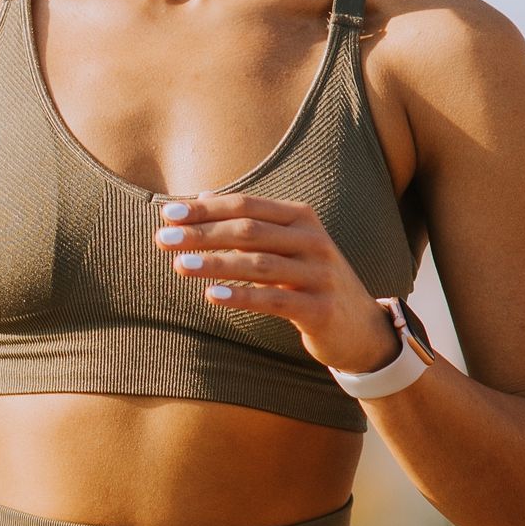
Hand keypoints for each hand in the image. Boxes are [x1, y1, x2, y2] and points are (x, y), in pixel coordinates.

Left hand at [153, 192, 398, 372]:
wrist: (361, 328)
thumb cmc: (310, 281)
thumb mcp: (284, 246)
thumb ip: (247, 223)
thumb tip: (199, 197)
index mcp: (301, 218)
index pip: (246, 205)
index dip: (205, 208)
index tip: (167, 214)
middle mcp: (313, 240)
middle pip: (249, 231)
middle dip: (202, 233)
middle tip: (163, 240)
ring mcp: (319, 274)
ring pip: (259, 264)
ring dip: (216, 263)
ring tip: (179, 266)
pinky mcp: (320, 308)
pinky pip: (274, 300)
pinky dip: (241, 296)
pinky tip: (211, 296)